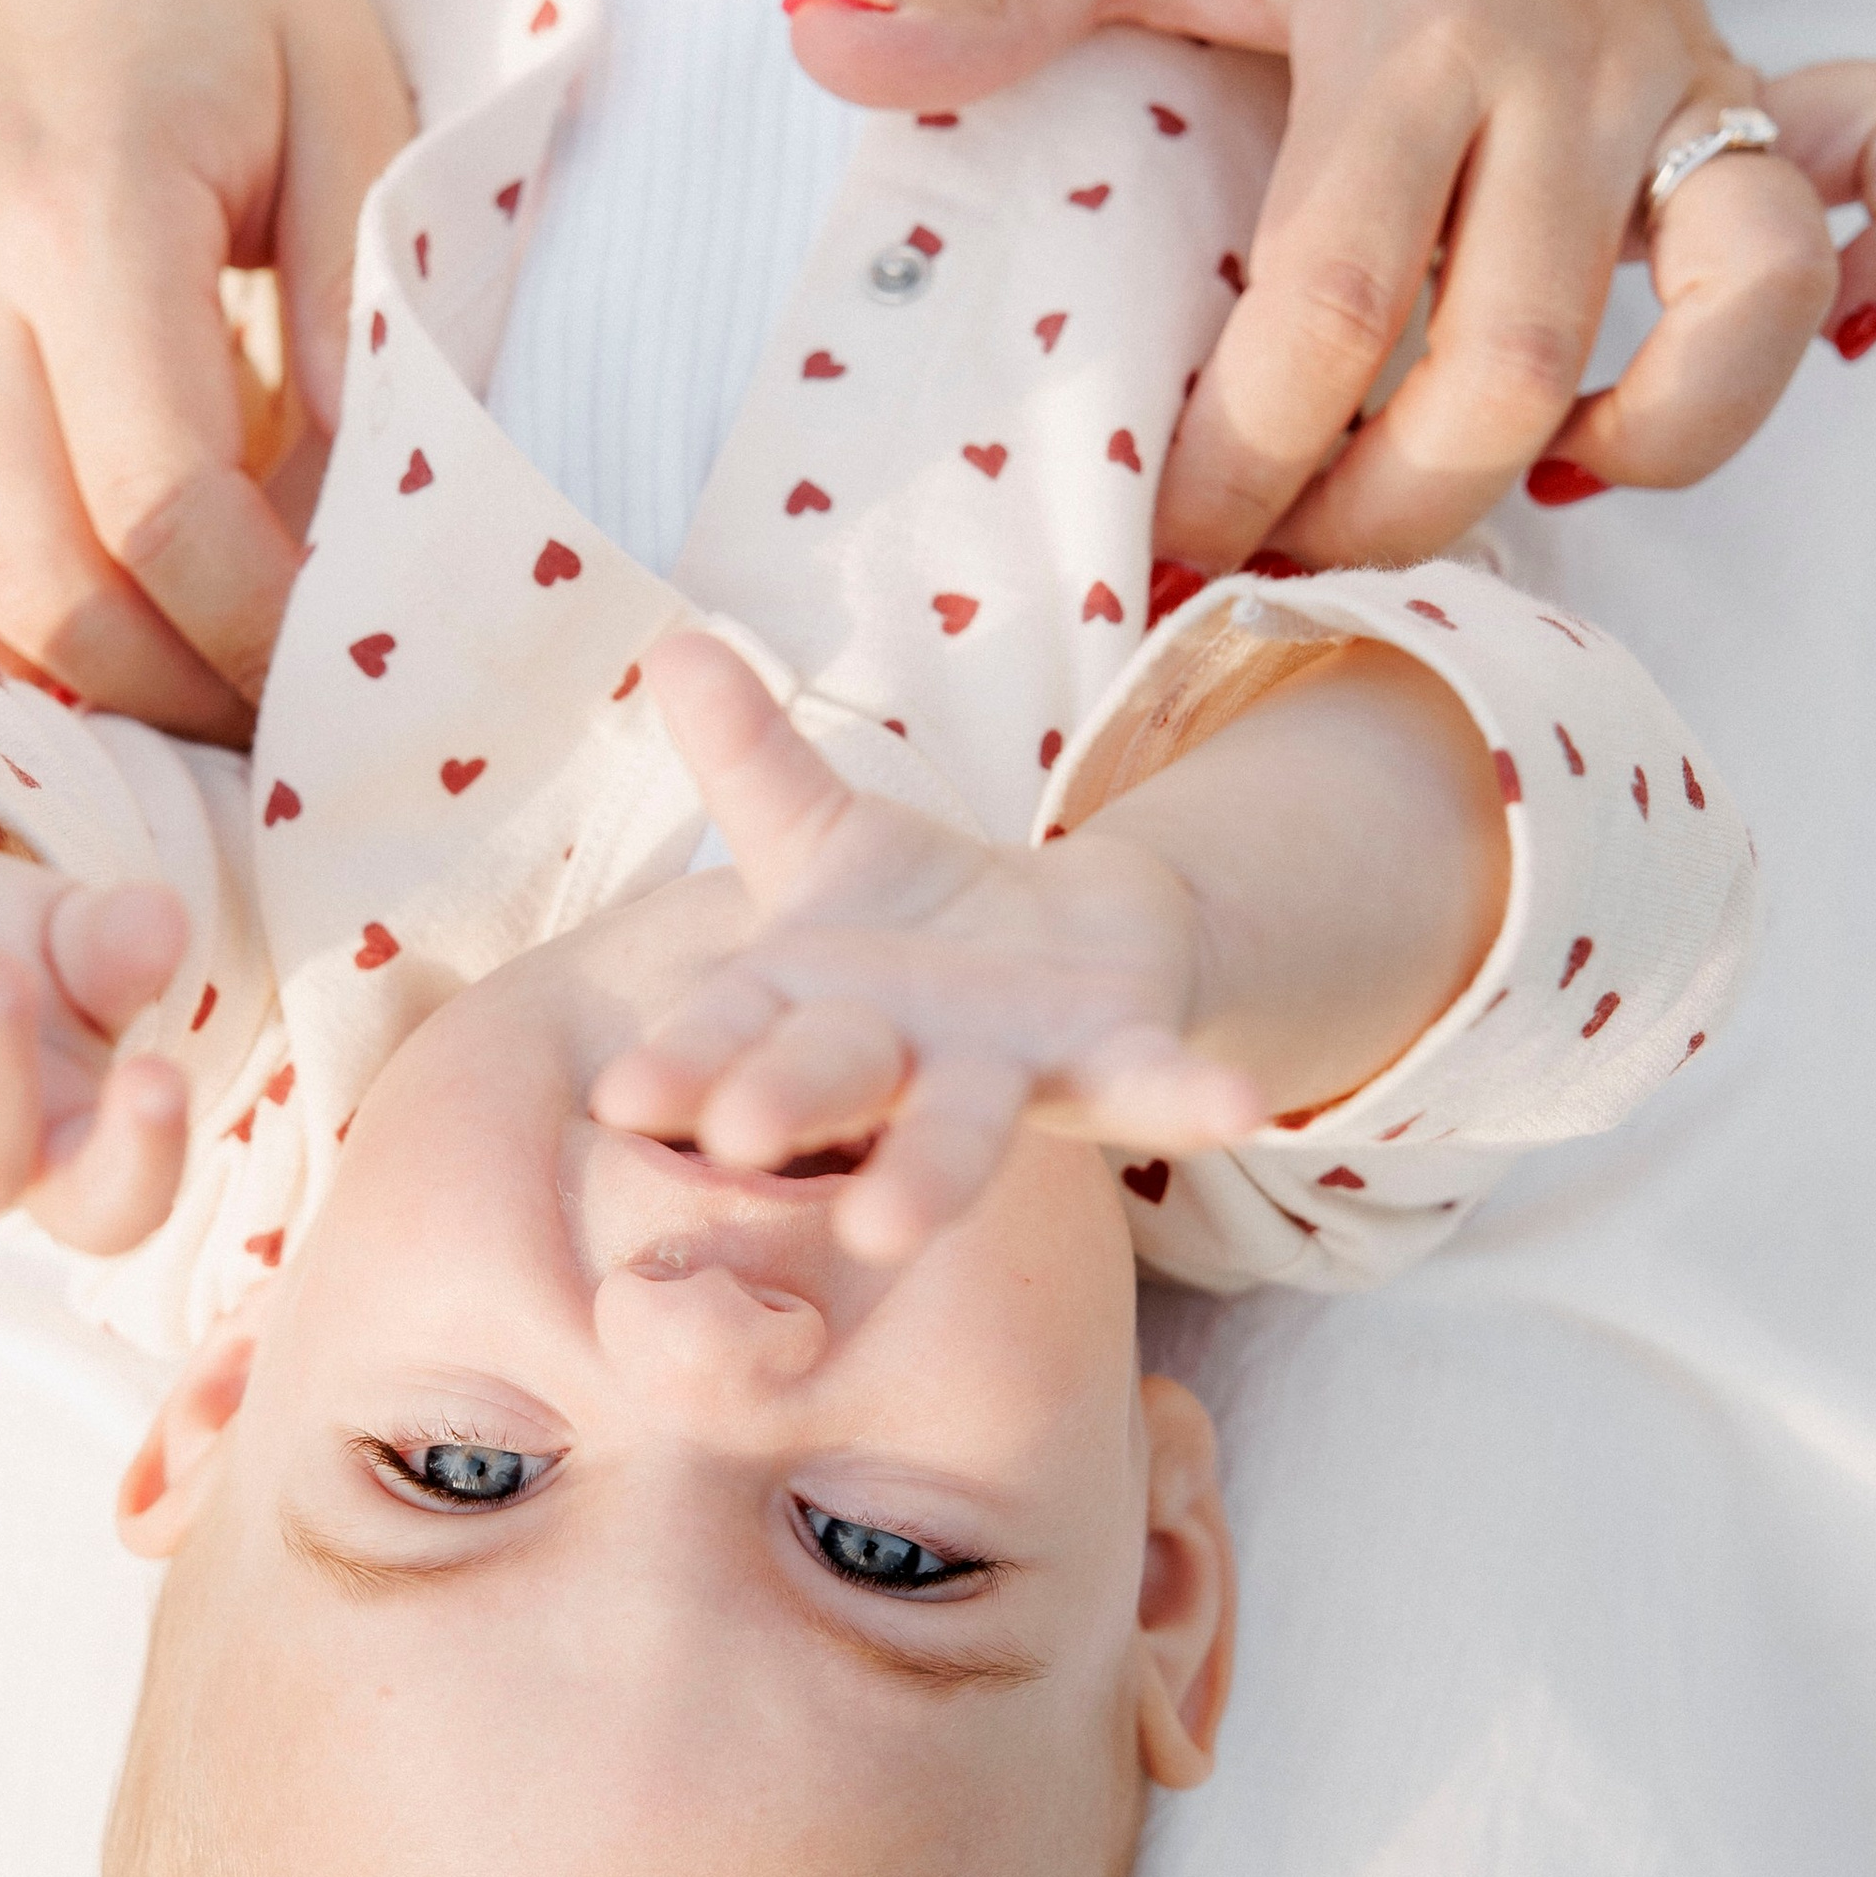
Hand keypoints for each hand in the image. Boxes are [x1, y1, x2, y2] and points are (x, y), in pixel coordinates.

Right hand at [0, 0, 411, 739]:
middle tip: (296, 730)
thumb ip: (360, 327)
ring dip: (35, 691)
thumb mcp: (352, 115)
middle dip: (177, 693)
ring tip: (165, 722)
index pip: (170, 510)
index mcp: (85, 213)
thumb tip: (368, 538)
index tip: (365, 674)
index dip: (267, 629)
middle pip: (40, 580)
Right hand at [589, 634, 1260, 1264]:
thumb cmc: (907, 922)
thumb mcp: (822, 837)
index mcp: (804, 1008)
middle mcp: (894, 1060)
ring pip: (962, 1124)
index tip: (628, 1096)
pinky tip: (1246, 1107)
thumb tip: (673, 647)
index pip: (729, 1033)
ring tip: (890, 1229)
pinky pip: (1155, 1085)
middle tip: (742, 1142)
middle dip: (792, 1106)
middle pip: (835, 1080)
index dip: (683, 1064)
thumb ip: (750, 757)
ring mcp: (1004, 1075)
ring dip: (932, 1173)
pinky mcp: (1113, 1063)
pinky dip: (1195, 1101)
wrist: (1066, 948)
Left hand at [786, 0, 1861, 570]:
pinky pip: (1779, 294)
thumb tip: (823, 51)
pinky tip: (1584, 455)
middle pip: (1499, 371)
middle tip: (1266, 567)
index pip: (1328, 302)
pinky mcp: (1731, 133)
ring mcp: (1670, 106)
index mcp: (1400, 20)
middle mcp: (1563, 70)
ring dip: (1559, 478)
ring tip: (1418, 531)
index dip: (1242, 455)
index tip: (1158, 527)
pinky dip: (1708, 404)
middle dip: (1378, 513)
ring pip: (1687, 353)